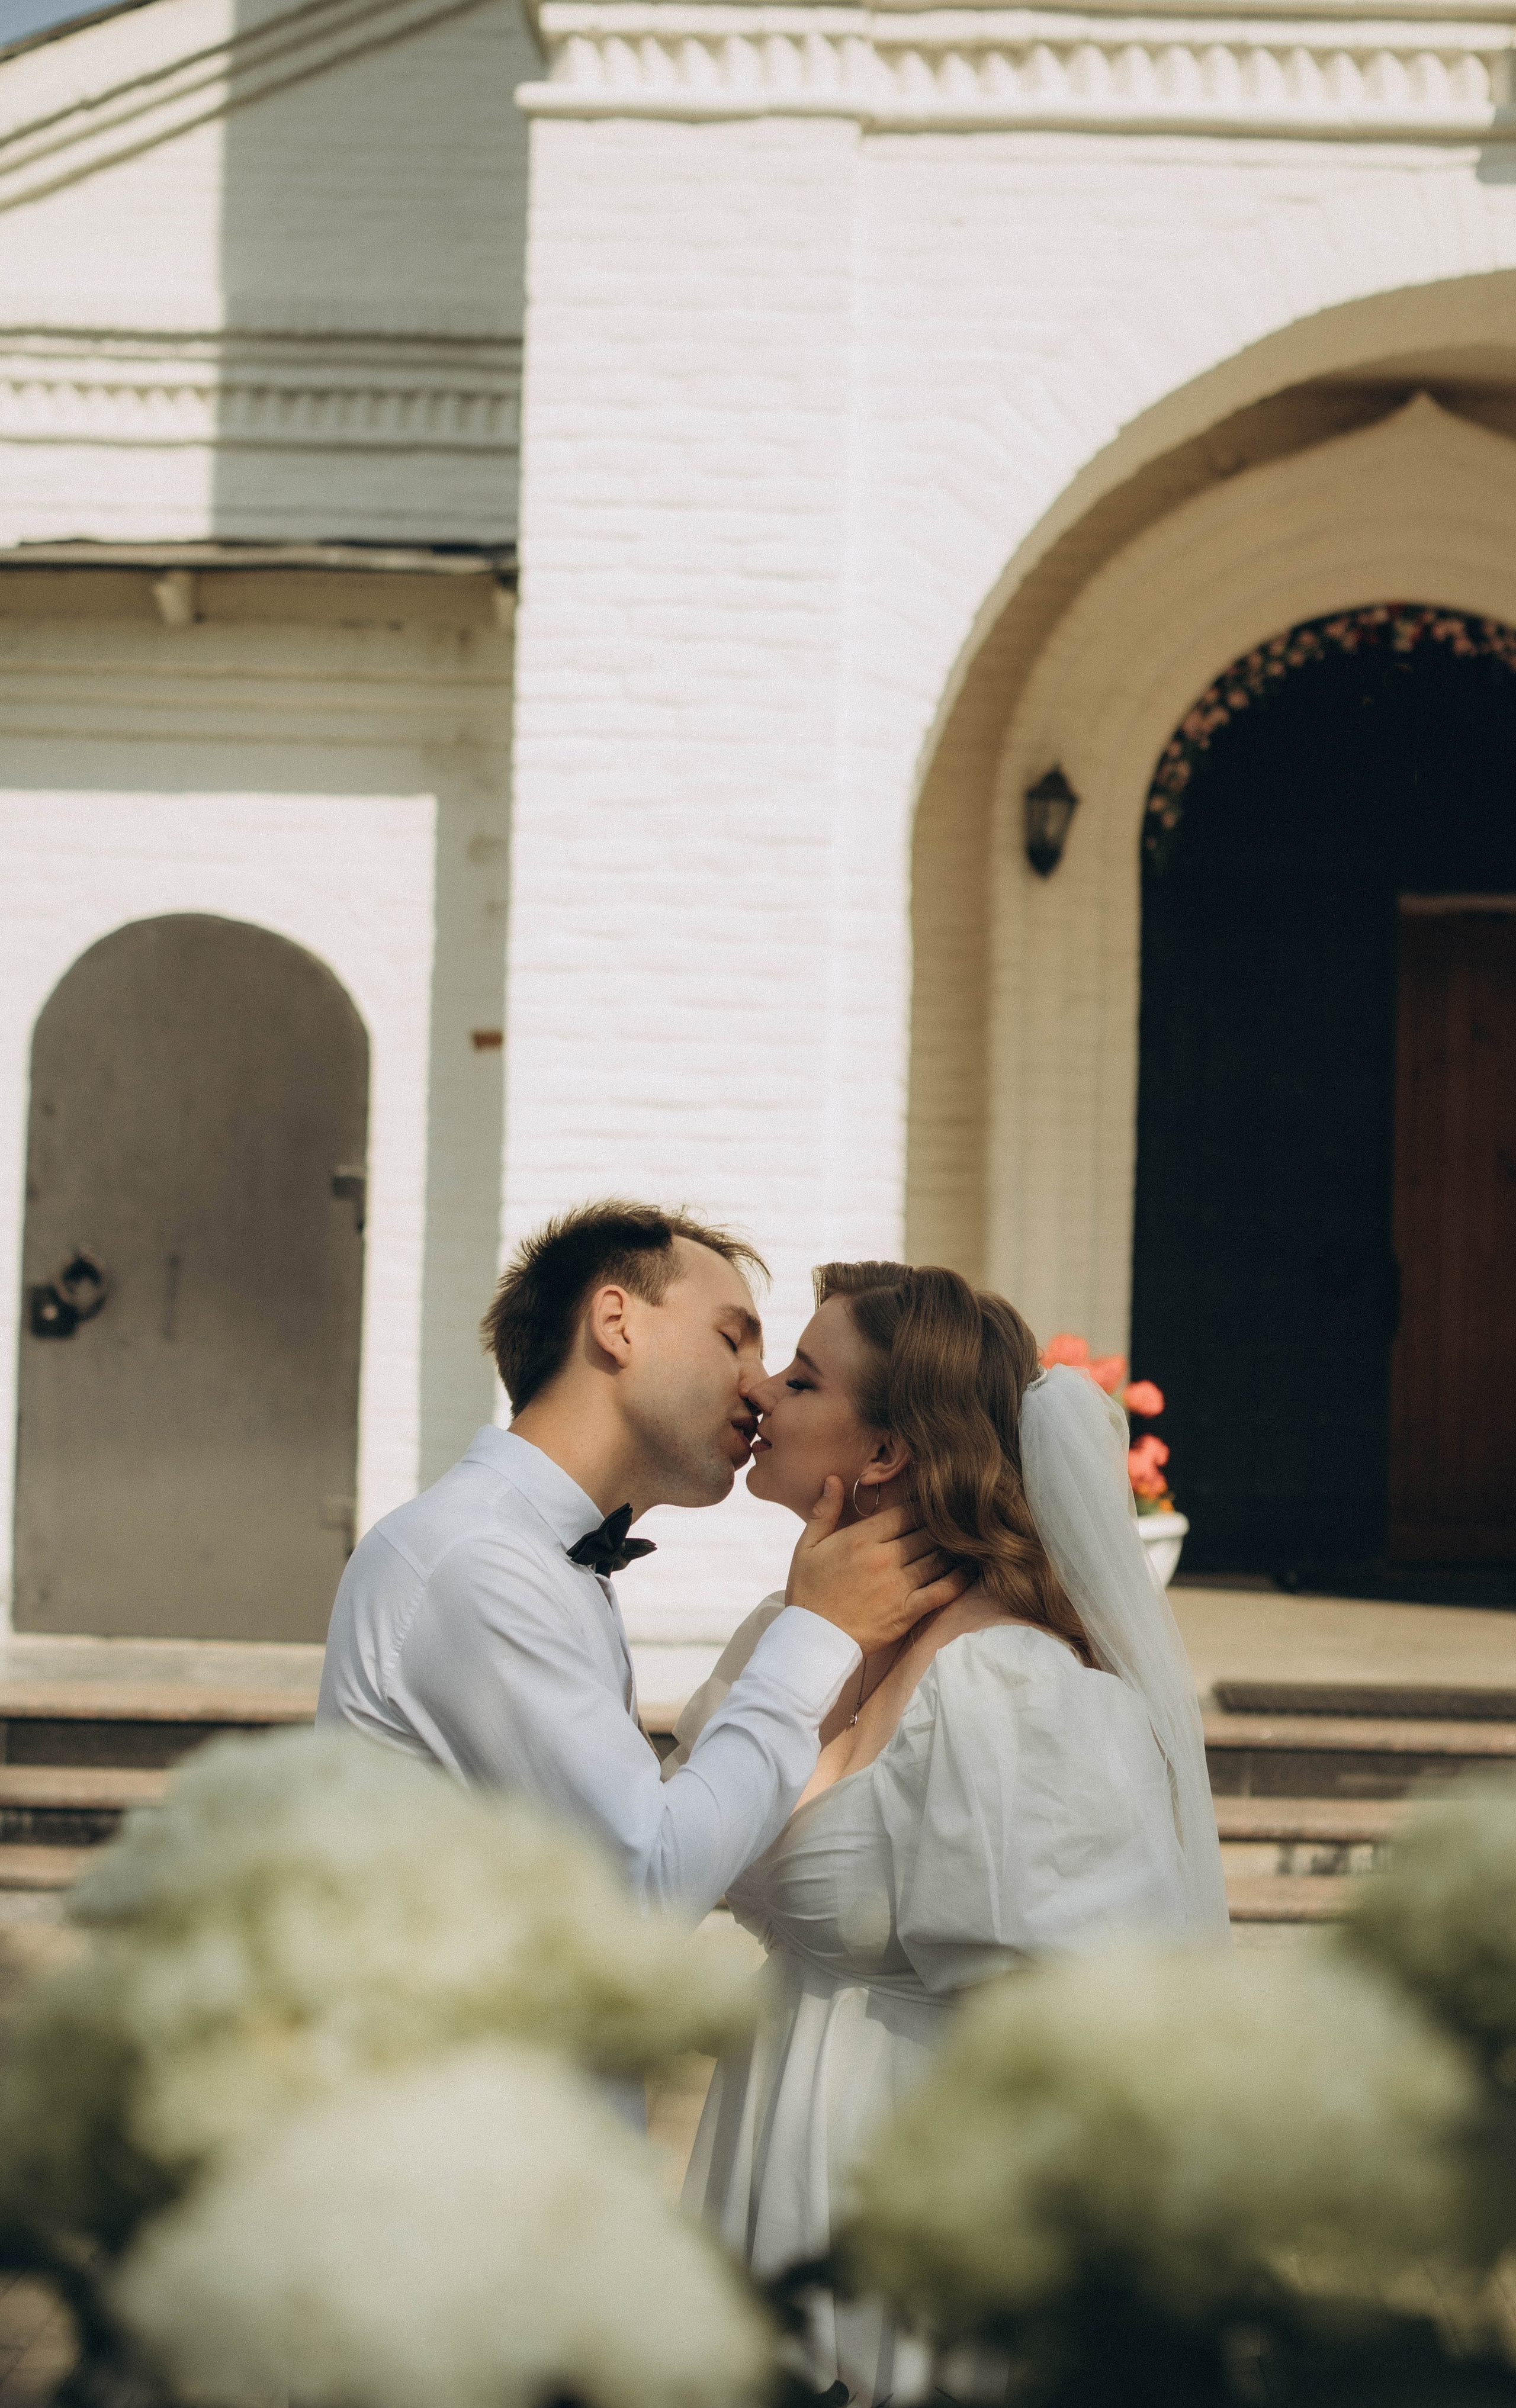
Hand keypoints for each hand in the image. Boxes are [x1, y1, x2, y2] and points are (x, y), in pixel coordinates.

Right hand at [786, 1478, 971, 1654]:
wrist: (812, 1640)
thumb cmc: (808, 1592)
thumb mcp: (806, 1547)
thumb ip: (824, 1511)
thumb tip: (834, 1479)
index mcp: (861, 1538)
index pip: (905, 1512)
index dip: (922, 1506)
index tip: (933, 1503)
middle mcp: (884, 1557)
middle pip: (926, 1532)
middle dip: (942, 1525)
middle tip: (957, 1519)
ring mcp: (899, 1585)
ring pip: (938, 1557)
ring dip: (954, 1548)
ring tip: (968, 1539)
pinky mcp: (908, 1611)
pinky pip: (943, 1590)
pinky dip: (960, 1578)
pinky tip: (972, 1569)